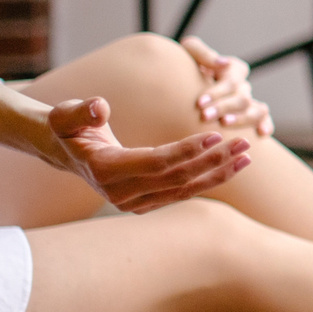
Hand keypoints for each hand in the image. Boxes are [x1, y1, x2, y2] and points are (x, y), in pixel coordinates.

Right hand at [48, 94, 249, 212]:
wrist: (65, 152)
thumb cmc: (68, 127)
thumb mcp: (66, 115)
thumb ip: (80, 112)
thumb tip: (99, 107)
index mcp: (104, 171)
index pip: (154, 163)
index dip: (185, 151)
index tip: (214, 137)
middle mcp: (120, 194)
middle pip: (176, 179)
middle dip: (212, 162)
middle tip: (243, 143)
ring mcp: (133, 203)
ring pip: (184, 189)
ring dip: (218, 173)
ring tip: (247, 156)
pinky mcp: (145, 204)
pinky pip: (183, 192)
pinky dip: (208, 179)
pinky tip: (232, 166)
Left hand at [181, 37, 273, 136]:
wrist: (177, 86)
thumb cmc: (183, 67)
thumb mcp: (188, 51)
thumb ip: (203, 54)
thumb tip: (223, 63)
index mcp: (231, 68)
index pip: (231, 80)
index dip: (217, 92)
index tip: (199, 102)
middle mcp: (242, 86)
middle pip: (242, 97)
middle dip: (223, 107)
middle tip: (205, 117)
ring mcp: (248, 102)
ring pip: (257, 110)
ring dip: (241, 118)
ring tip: (223, 124)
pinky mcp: (250, 117)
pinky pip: (263, 120)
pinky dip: (266, 124)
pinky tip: (261, 133)